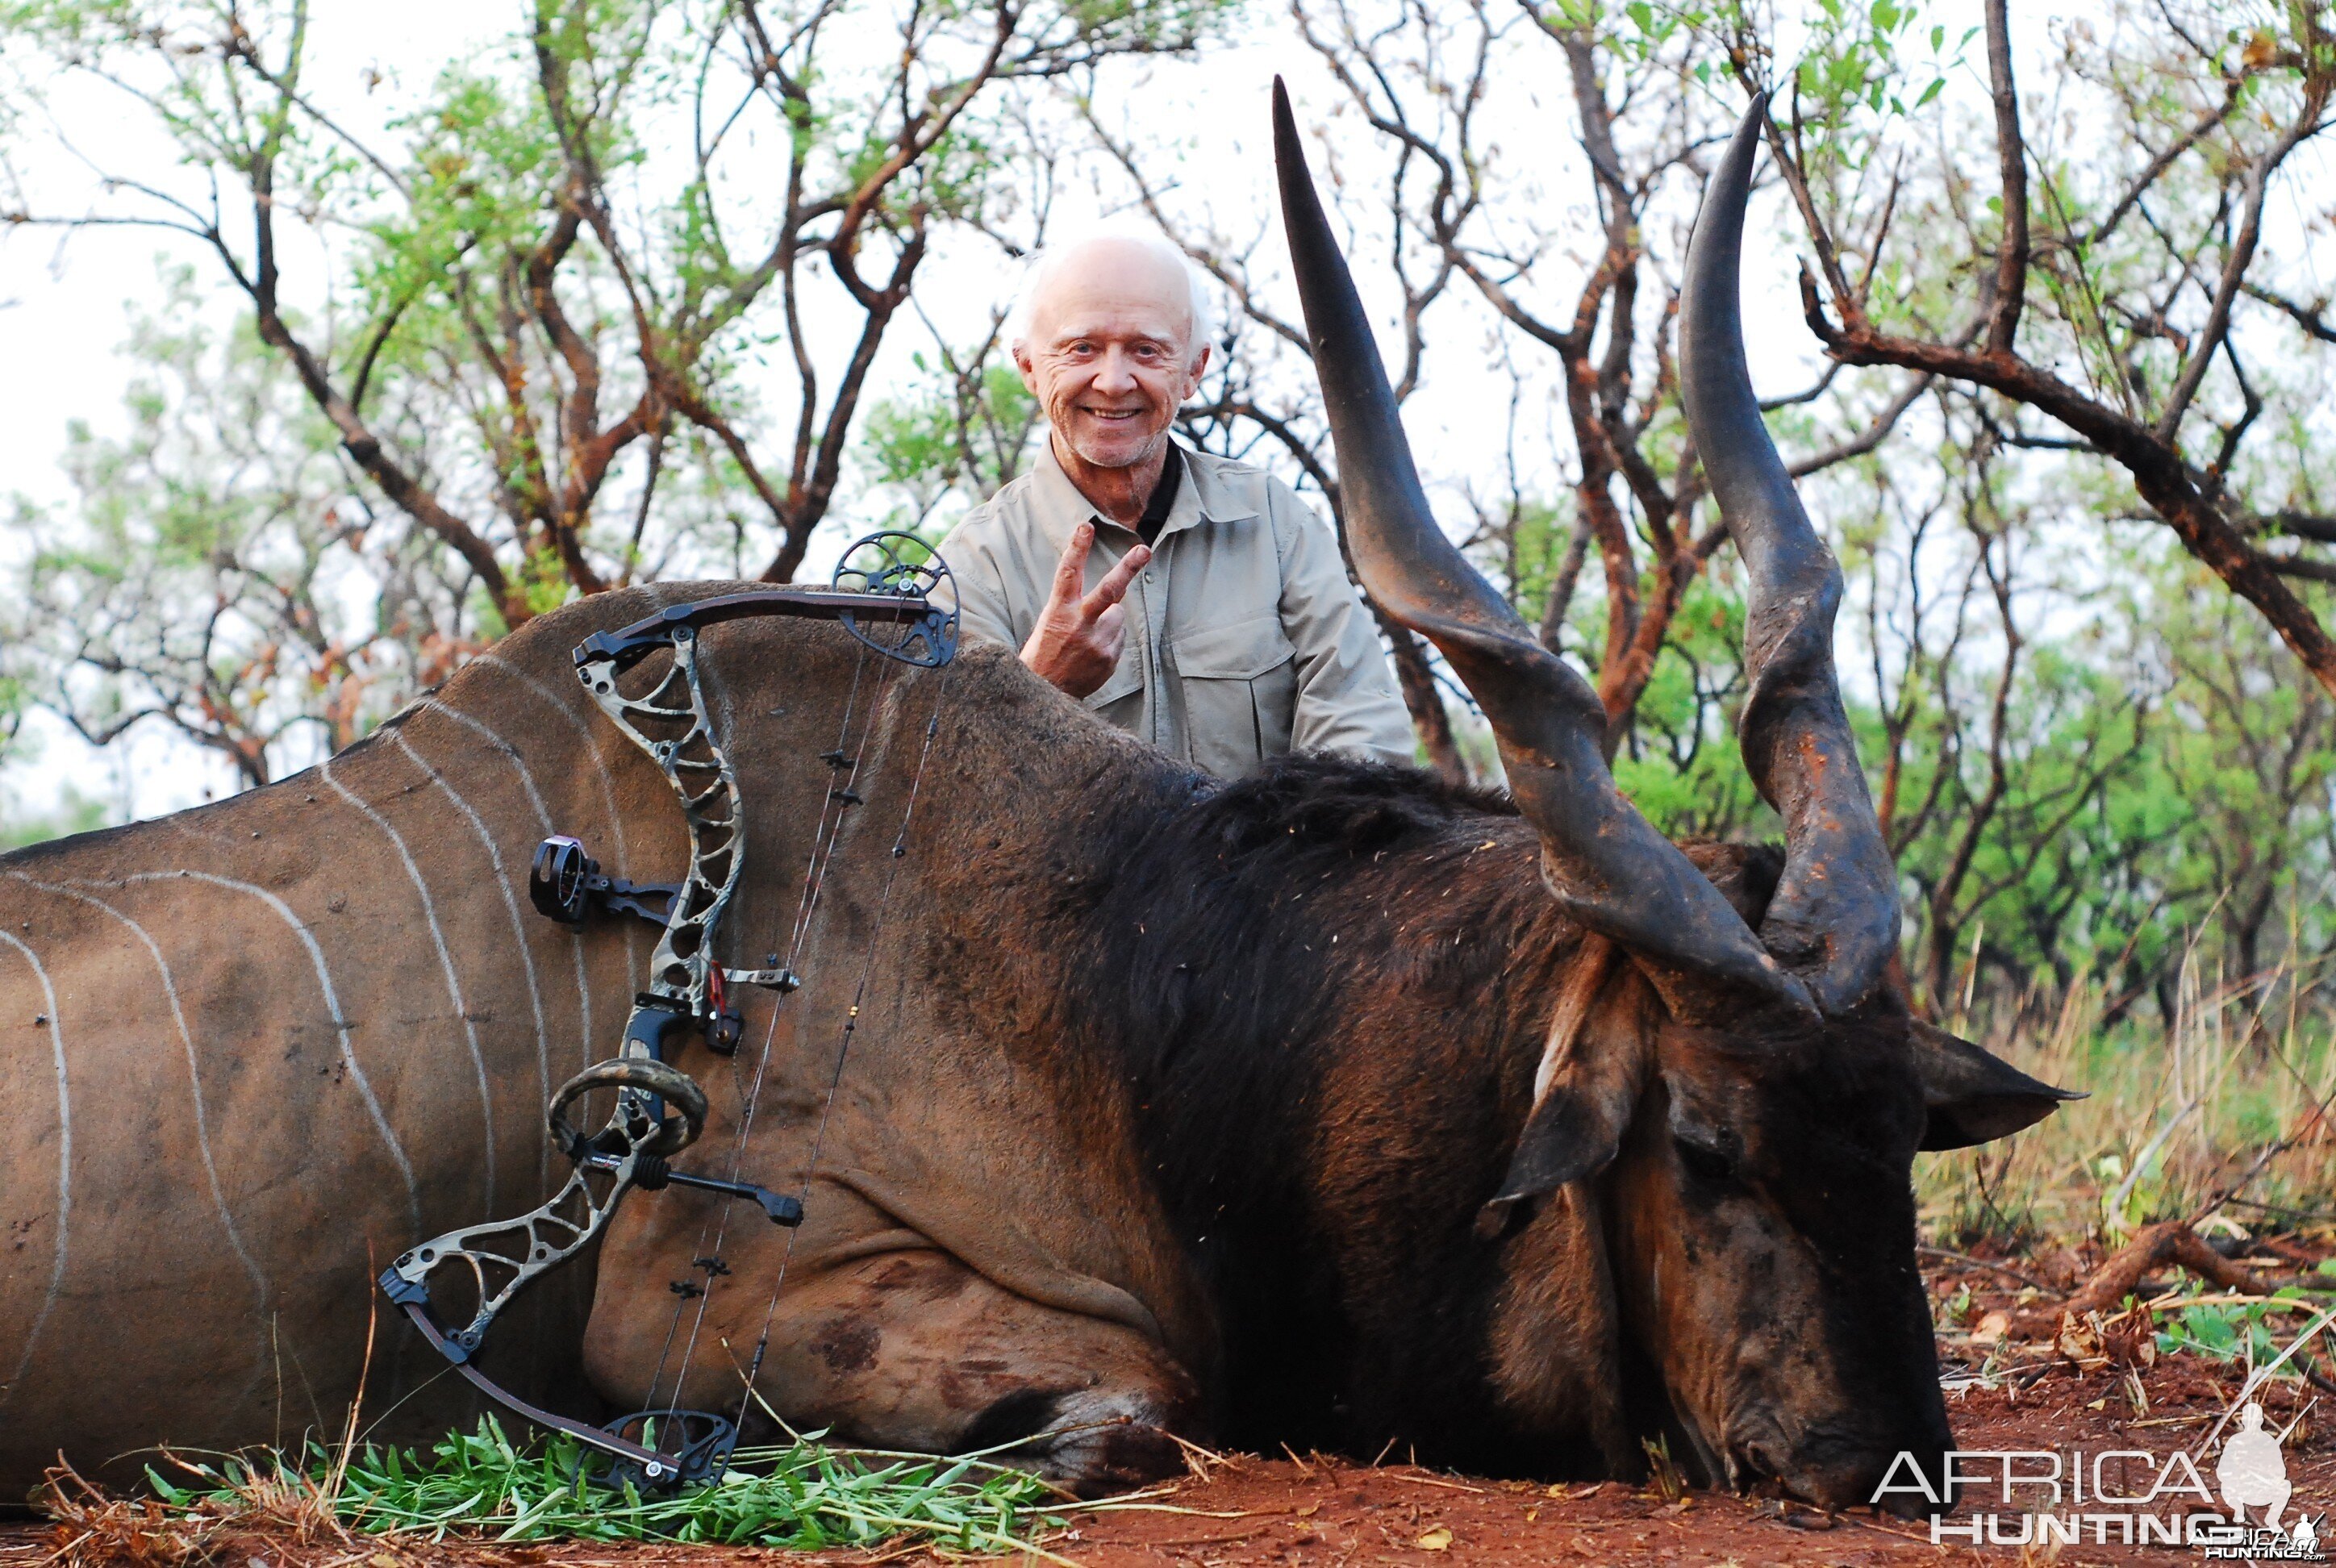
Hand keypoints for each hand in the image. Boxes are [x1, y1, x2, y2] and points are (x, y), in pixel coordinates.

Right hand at [1020, 523, 1150, 699]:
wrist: (1045, 695)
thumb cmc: (1043, 654)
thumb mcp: (1047, 624)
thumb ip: (1074, 607)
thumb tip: (1112, 599)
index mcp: (1056, 612)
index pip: (1068, 574)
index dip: (1077, 549)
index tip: (1085, 527)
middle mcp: (1078, 625)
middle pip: (1108, 590)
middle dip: (1128, 568)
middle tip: (1144, 550)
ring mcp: (1096, 643)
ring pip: (1116, 616)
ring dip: (1108, 621)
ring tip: (1086, 639)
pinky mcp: (1109, 659)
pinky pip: (1118, 638)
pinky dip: (1109, 640)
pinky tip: (1090, 654)